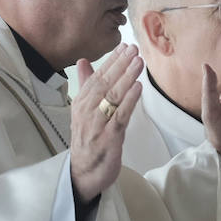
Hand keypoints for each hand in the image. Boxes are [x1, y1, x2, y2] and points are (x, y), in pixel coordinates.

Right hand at [69, 43, 142, 204]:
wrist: (82, 173)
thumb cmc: (87, 139)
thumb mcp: (83, 111)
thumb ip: (85, 85)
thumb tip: (82, 62)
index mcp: (80, 103)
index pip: (96, 77)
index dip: (111, 61)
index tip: (125, 46)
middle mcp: (86, 112)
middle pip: (105, 84)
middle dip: (120, 65)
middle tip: (135, 49)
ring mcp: (97, 126)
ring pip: (112, 97)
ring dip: (127, 78)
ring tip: (139, 63)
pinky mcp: (108, 139)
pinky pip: (120, 117)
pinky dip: (129, 101)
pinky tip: (138, 88)